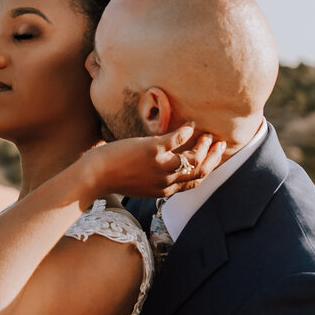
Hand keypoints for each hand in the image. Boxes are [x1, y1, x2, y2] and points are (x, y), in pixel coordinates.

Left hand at [92, 127, 225, 199]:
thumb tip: (161, 168)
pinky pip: (177, 139)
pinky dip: (186, 131)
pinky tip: (189, 124)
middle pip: (200, 171)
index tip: (214, 159)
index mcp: (163, 190)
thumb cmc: (111, 178)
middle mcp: (166, 181)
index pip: (194, 182)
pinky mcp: (153, 150)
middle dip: (214, 158)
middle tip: (220, 145)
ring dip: (204, 145)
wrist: (94, 176)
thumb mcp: (138, 185)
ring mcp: (161, 166)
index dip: (208, 170)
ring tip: (207, 134)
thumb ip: (153, 179)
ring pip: (194, 158)